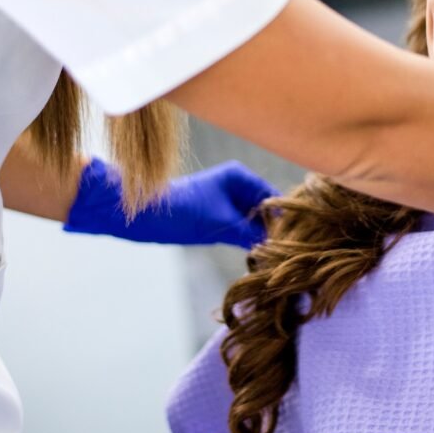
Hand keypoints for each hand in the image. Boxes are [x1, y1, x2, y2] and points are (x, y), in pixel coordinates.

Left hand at [63, 158, 276, 248]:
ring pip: (254, 220)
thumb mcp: (219, 224)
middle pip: (266, 209)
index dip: (284, 220)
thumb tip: (275, 247)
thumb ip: (250, 233)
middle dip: (273, 230)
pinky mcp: (217, 215)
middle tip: (282, 255)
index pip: (274, 198)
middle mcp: (237, 184)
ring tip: (269, 257)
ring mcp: (227, 200)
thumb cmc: (180, 212)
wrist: (142, 215)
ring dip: (260, 237)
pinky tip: (254, 255)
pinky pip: (241, 227)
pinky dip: (247, 239)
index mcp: (240, 176)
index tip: (291, 244)